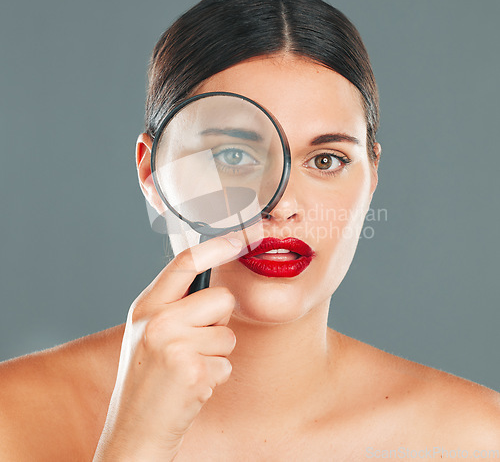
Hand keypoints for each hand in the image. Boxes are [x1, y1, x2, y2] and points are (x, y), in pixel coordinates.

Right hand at [93, 236, 241, 460]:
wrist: (135, 428)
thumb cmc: (148, 377)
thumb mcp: (149, 331)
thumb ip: (176, 305)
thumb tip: (216, 287)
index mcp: (147, 306)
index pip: (184, 262)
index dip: (214, 247)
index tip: (237, 238)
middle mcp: (157, 320)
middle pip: (222, 298)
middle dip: (219, 321)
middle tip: (195, 343)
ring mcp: (173, 345)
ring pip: (228, 333)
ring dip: (216, 353)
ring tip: (189, 367)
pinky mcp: (192, 371)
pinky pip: (226, 362)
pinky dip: (216, 376)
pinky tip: (192, 385)